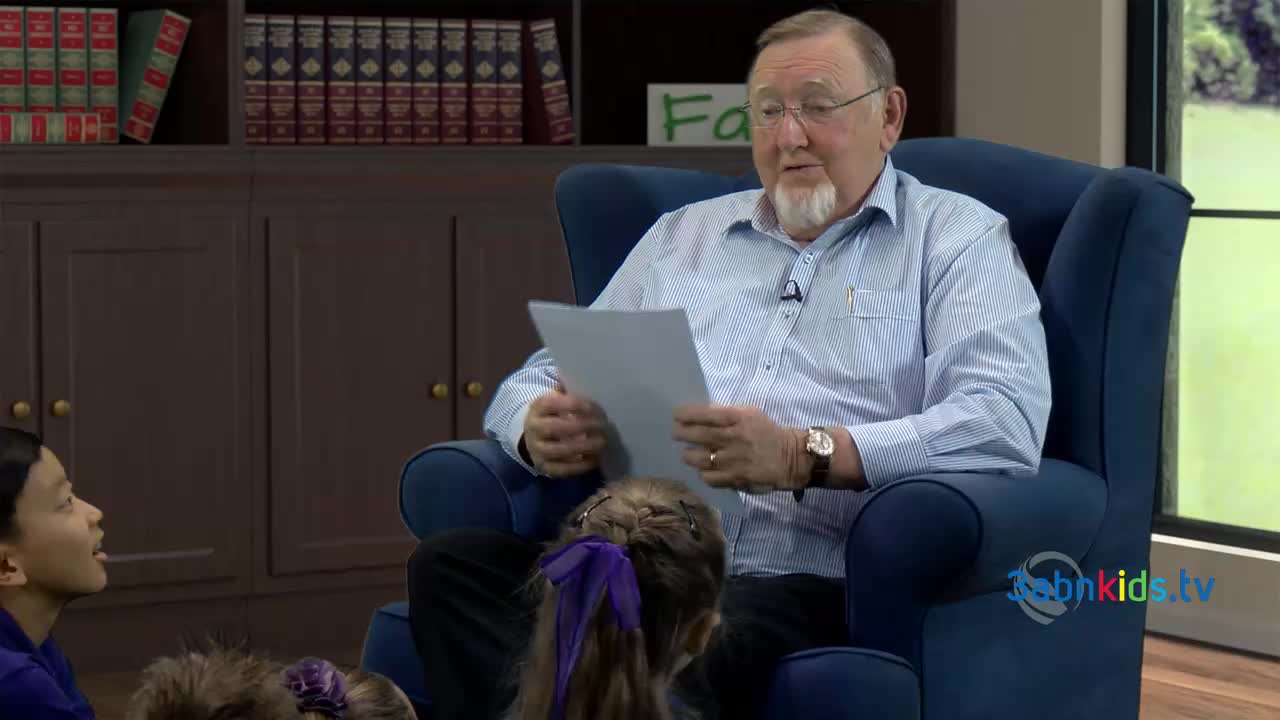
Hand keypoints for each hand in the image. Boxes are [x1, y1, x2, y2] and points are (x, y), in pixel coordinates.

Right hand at [522, 383, 607, 477]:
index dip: (573, 405)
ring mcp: (537, 450)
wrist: (533, 437)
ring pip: (560, 450)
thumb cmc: (554, 414)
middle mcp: (533, 429)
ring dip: (584, 446)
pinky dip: (581, 466)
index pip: (552, 404)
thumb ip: (571, 393)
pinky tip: (596, 458)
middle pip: (556, 427)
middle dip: (583, 426)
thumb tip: (595, 387)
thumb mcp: (557, 399)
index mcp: (537, 408)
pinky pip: (562, 469)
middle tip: (603, 425)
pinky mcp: (544, 468)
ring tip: (602, 442)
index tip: (593, 407)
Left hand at [672, 404, 803, 493]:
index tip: (676, 415)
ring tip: (687, 453)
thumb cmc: (766, 432)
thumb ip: (725, 413)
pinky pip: (708, 477)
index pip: (703, 414)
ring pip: (697, 458)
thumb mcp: (749, 414)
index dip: (685, 414)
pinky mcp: (734, 479)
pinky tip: (704, 469)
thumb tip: (699, 414)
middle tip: (675, 433)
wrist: (789, 457)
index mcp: (736, 418)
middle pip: (696, 435)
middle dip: (680, 433)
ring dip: (687, 455)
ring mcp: (732, 460)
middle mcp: (732, 438)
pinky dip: (703, 472)